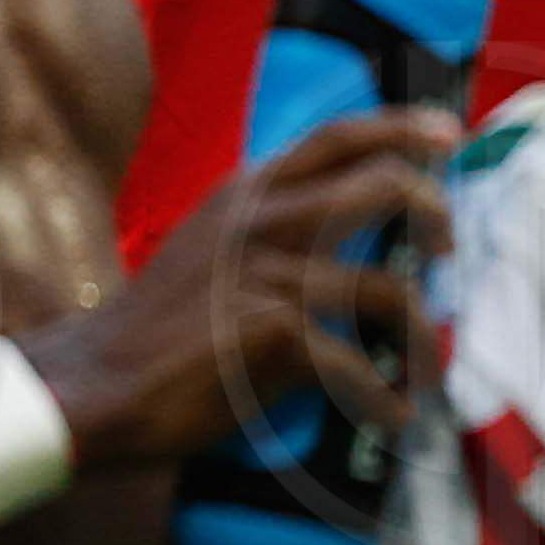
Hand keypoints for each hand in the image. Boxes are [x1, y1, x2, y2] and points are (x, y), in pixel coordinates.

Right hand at [30, 103, 458, 471]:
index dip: (399, 128)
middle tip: (448, 250)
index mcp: (241, 195)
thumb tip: (348, 250)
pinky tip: (392, 416)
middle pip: (380, 186)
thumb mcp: (206, 252)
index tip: (445, 133)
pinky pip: (357, 365)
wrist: (96, 382)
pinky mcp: (273, 333)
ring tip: (428, 366)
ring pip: (386, 290)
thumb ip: (266, 234)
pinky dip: (383, 396)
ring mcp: (266, 274)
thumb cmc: (155, 328)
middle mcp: (257, 221)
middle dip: (434, 214)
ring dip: (422, 334)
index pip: (335, 139)